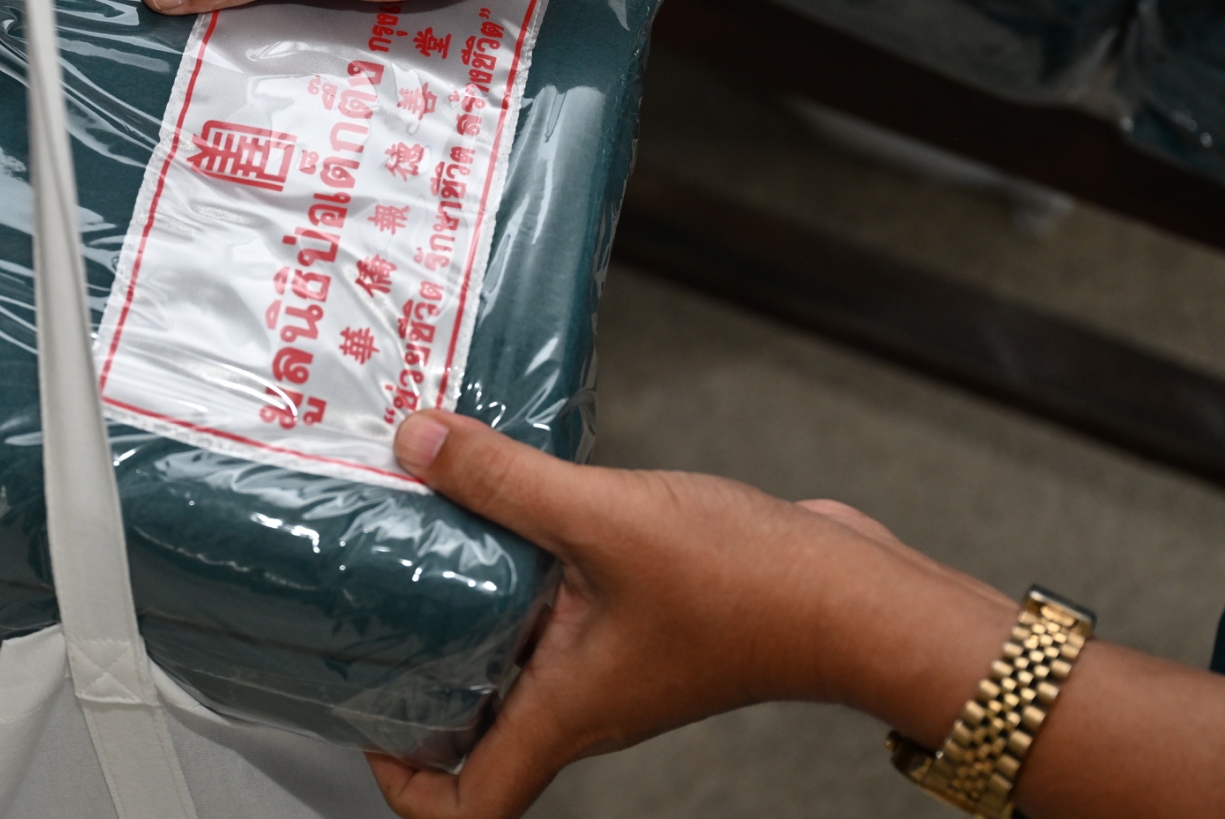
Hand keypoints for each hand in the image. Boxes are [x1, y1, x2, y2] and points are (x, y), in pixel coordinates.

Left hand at [370, 410, 1014, 818]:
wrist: (859, 592)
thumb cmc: (753, 587)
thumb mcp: (605, 520)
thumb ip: (505, 483)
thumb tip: (418, 442)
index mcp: (565, 713)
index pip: (469, 805)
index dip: (405, 781)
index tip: (366, 722)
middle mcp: (583, 701)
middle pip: (476, 724)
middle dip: (416, 674)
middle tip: (368, 602)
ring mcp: (613, 662)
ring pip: (516, 655)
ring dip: (466, 606)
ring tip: (420, 531)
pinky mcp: (639, 616)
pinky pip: (559, 606)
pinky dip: (523, 566)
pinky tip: (507, 498)